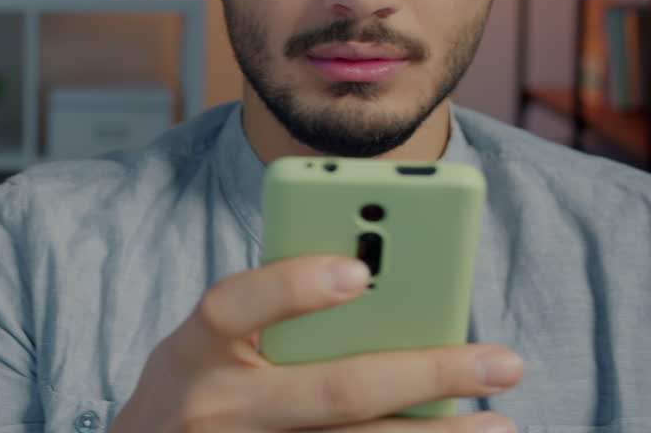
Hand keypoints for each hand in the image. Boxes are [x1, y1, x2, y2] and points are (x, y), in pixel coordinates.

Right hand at [110, 255, 522, 432]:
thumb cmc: (192, 385)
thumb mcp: (201, 343)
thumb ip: (263, 316)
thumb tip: (377, 290)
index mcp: (190, 351)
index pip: (230, 306)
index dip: (290, 287)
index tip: (359, 271)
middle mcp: (216, 410)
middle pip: (329, 391)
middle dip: (423, 373)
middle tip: (499, 362)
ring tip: (499, 422)